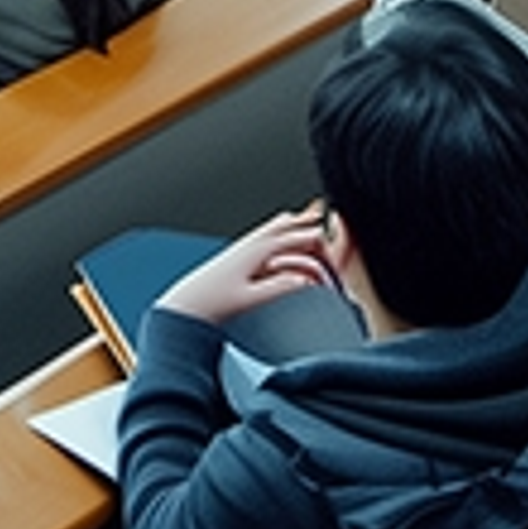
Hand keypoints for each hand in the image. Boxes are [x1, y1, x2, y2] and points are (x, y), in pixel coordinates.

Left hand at [157, 210, 336, 325]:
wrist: (184, 307)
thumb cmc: (213, 305)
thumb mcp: (250, 300)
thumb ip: (280, 288)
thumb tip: (306, 280)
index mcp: (260, 250)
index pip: (303, 237)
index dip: (327, 247)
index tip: (342, 259)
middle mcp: (252, 243)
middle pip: (292, 225)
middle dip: (315, 228)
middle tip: (336, 234)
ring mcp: (244, 246)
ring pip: (277, 225)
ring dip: (297, 223)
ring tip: (315, 221)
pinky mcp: (238, 254)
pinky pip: (266, 232)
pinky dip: (282, 228)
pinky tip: (283, 232)